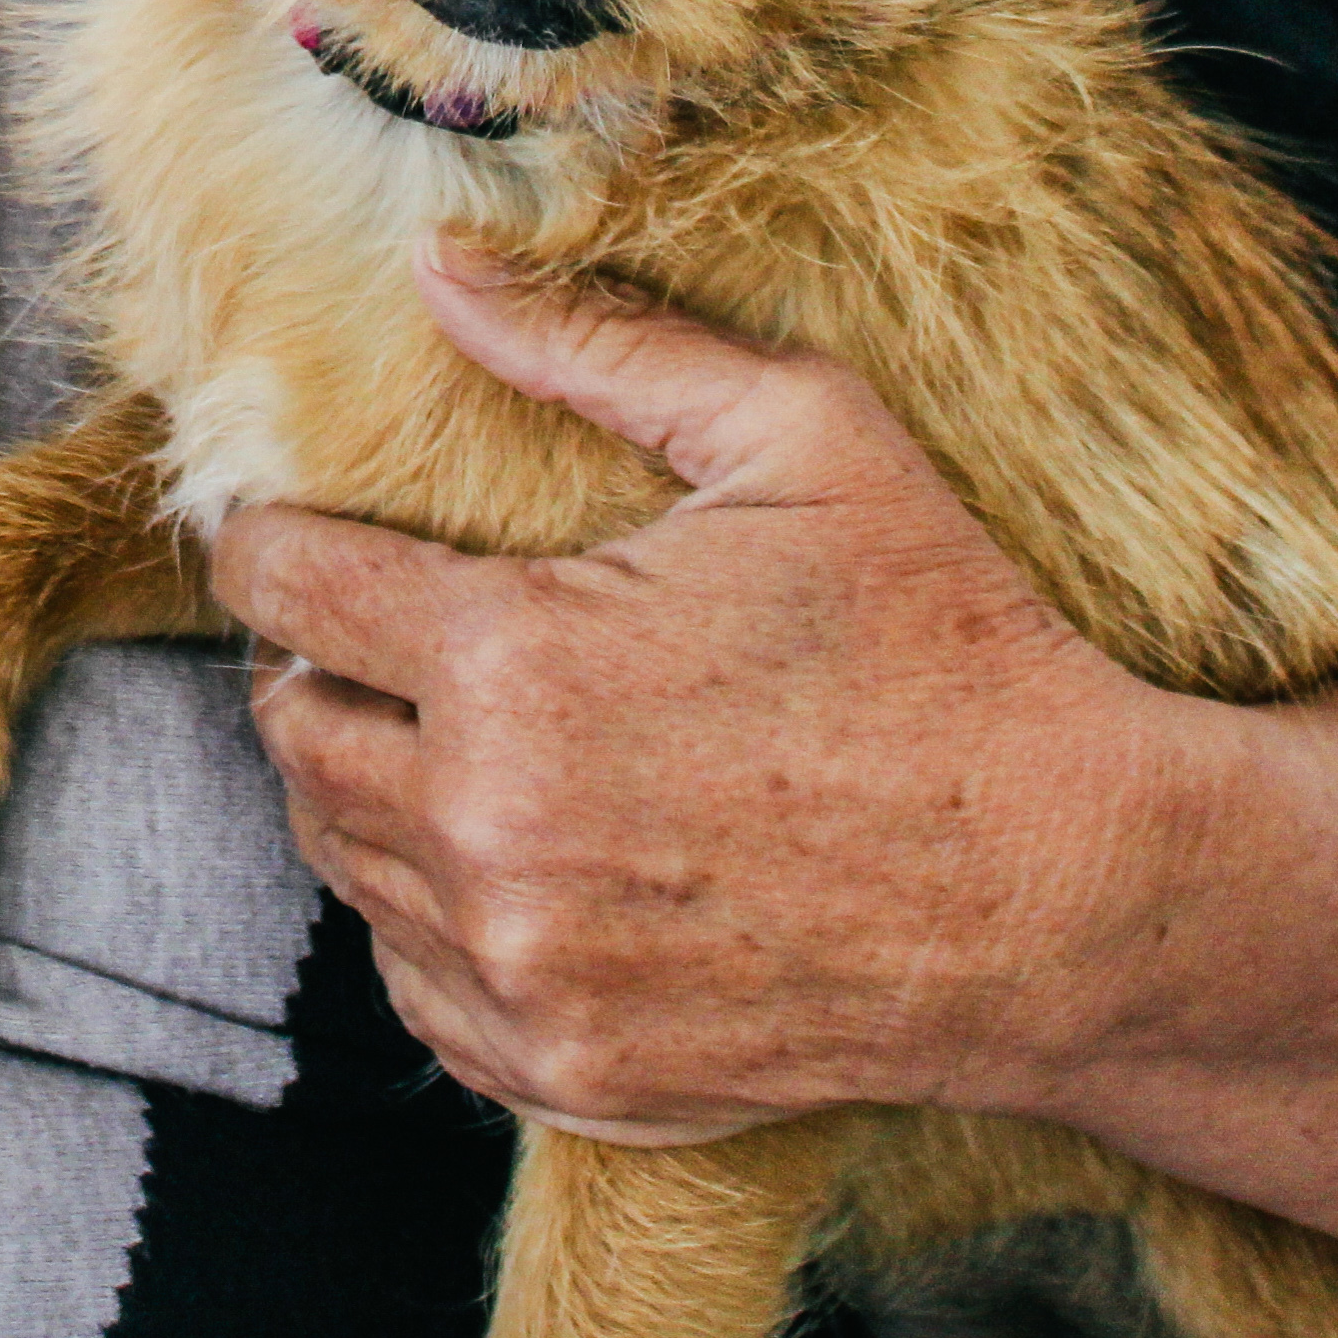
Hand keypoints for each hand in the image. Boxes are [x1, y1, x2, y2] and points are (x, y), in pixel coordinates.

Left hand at [217, 241, 1196, 1146]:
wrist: (1066, 887)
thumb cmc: (945, 642)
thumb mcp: (800, 438)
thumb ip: (603, 346)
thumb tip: (444, 268)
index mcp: (516, 659)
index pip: (285, 587)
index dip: (271, 539)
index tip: (293, 529)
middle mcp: (488, 830)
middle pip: (293, 728)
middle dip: (317, 662)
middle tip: (394, 628)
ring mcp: (524, 967)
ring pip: (342, 861)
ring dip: (372, 784)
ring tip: (465, 733)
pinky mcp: (568, 1068)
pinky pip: (417, 986)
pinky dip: (434, 916)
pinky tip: (523, 857)